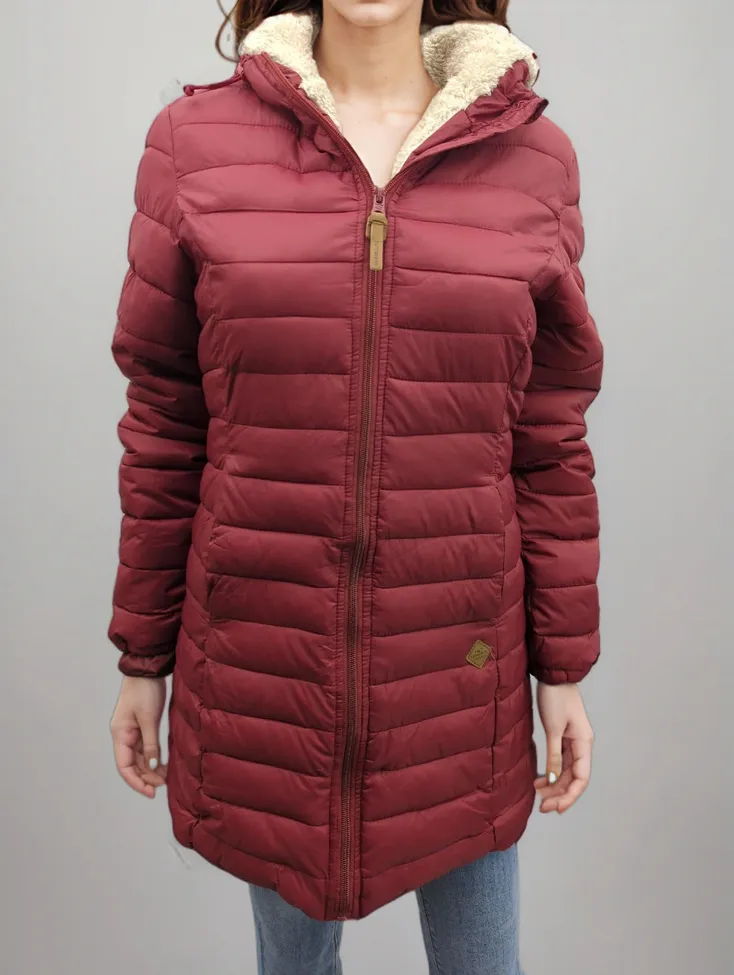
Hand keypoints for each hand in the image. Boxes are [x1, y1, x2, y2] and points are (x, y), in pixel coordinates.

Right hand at [110, 676, 167, 797]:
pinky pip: (146, 747)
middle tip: (163, 784)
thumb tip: (152, 766)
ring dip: (151, 768)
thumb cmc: (145, 690)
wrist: (148, 669)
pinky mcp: (142, 725)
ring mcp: (133, 731)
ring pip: (140, 757)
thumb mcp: (149, 718)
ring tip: (166, 777)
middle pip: (132, 764)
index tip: (151, 792)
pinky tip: (163, 763)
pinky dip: (153, 757)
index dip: (136, 782)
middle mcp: (124, 735)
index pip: (124, 767)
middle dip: (146, 777)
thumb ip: (150, 743)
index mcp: (120, 734)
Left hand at [534, 682, 593, 813]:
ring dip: (554, 784)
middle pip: (574, 777)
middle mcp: (581, 744)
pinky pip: (560, 760)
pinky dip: (551, 771)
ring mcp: (572, 740)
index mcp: (584, 743)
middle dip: (559, 793)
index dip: (570, 796)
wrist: (553, 674)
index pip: (581, 778)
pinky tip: (540, 778)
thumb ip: (554, 755)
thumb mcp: (553, 728)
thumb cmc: (555, 697)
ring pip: (566, 770)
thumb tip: (553, 779)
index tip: (556, 809)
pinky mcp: (562, 735)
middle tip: (542, 807)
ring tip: (538, 794)